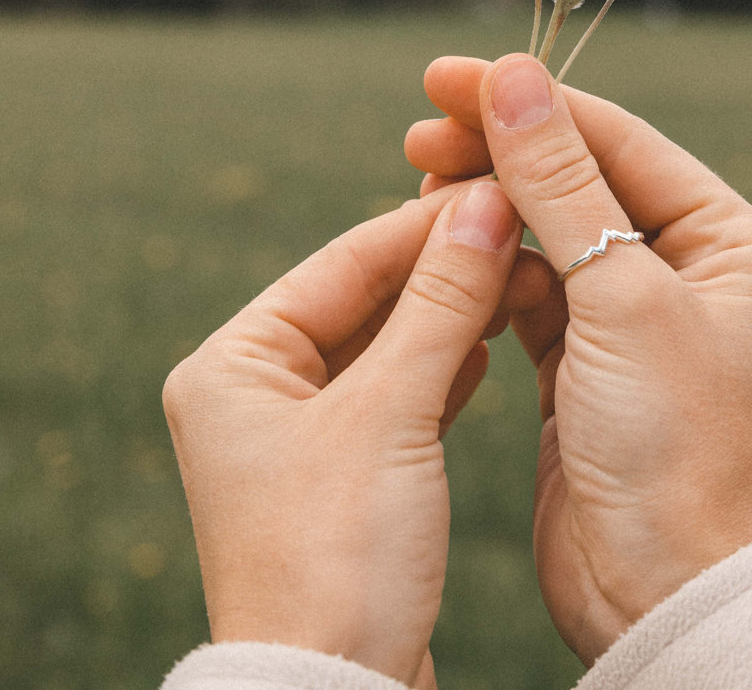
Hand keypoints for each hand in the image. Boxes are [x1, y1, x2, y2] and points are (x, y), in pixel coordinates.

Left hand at [163, 181, 547, 688]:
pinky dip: (444, 367)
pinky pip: (398, 395)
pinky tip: (488, 345)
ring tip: (516, 276)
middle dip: (443, 269)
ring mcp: (299, 436)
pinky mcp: (343, 475)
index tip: (496, 191)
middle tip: (517, 231)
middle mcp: (256, 392)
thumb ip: (441, 304)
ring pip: (387, 346)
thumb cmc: (337, 559)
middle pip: (365, 299)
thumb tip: (485, 205)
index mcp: (234, 364)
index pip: (342, 262)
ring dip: (451, 315)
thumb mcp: (389, 415)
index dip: (424, 226)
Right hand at [405, 55, 751, 664]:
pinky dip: (490, 266)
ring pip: (549, 232)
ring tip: (421, 181)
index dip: (533, 104)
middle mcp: (690, 269)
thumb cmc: (667, 446)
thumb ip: (562, 182)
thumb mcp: (619, 297)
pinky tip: (447, 248)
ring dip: (489, 205)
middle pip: (581, 179)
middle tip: (420, 129)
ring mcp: (635, 313)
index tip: (446, 78)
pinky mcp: (586, 355)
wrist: (656, 589)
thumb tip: (512, 77)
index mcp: (732, 242)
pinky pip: (531, 287)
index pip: (619, 141)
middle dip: (502, 151)